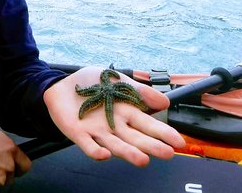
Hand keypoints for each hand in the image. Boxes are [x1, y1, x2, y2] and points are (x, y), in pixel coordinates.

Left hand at [43, 66, 185, 165]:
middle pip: (135, 138)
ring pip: (115, 145)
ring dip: (128, 153)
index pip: (148, 125)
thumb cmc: (92, 84)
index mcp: (126, 113)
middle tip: (167, 153)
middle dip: (152, 146)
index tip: (178, 142)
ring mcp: (97, 132)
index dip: (163, 133)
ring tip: (143, 159)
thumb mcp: (118, 81)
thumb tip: (165, 101)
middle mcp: (115, 126)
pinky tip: (104, 154)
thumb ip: (140, 90)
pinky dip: (96, 151)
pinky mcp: (79, 134)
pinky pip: (88, 146)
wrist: (63, 84)